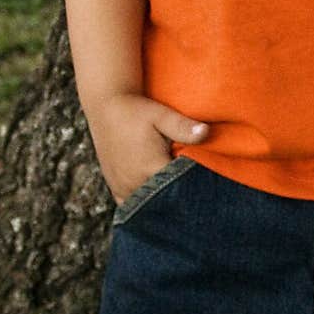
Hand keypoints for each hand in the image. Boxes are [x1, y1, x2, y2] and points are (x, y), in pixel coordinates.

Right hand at [82, 91, 209, 204]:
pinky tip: (155, 199)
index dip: (196, 186)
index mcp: (150, 168)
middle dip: (179, 195)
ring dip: (162, 202)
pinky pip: (132, 206)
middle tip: (195, 190)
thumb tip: (207, 132)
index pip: (181, 188)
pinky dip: (145, 205)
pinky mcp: (115, 188)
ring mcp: (123, 188)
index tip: (206, 181)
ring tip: (176, 192)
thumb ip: (184, 127)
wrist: (106, 106)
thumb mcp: (162, 115)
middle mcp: (135, 183)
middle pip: (165, 201)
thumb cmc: (136, 110)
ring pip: (149, 207)